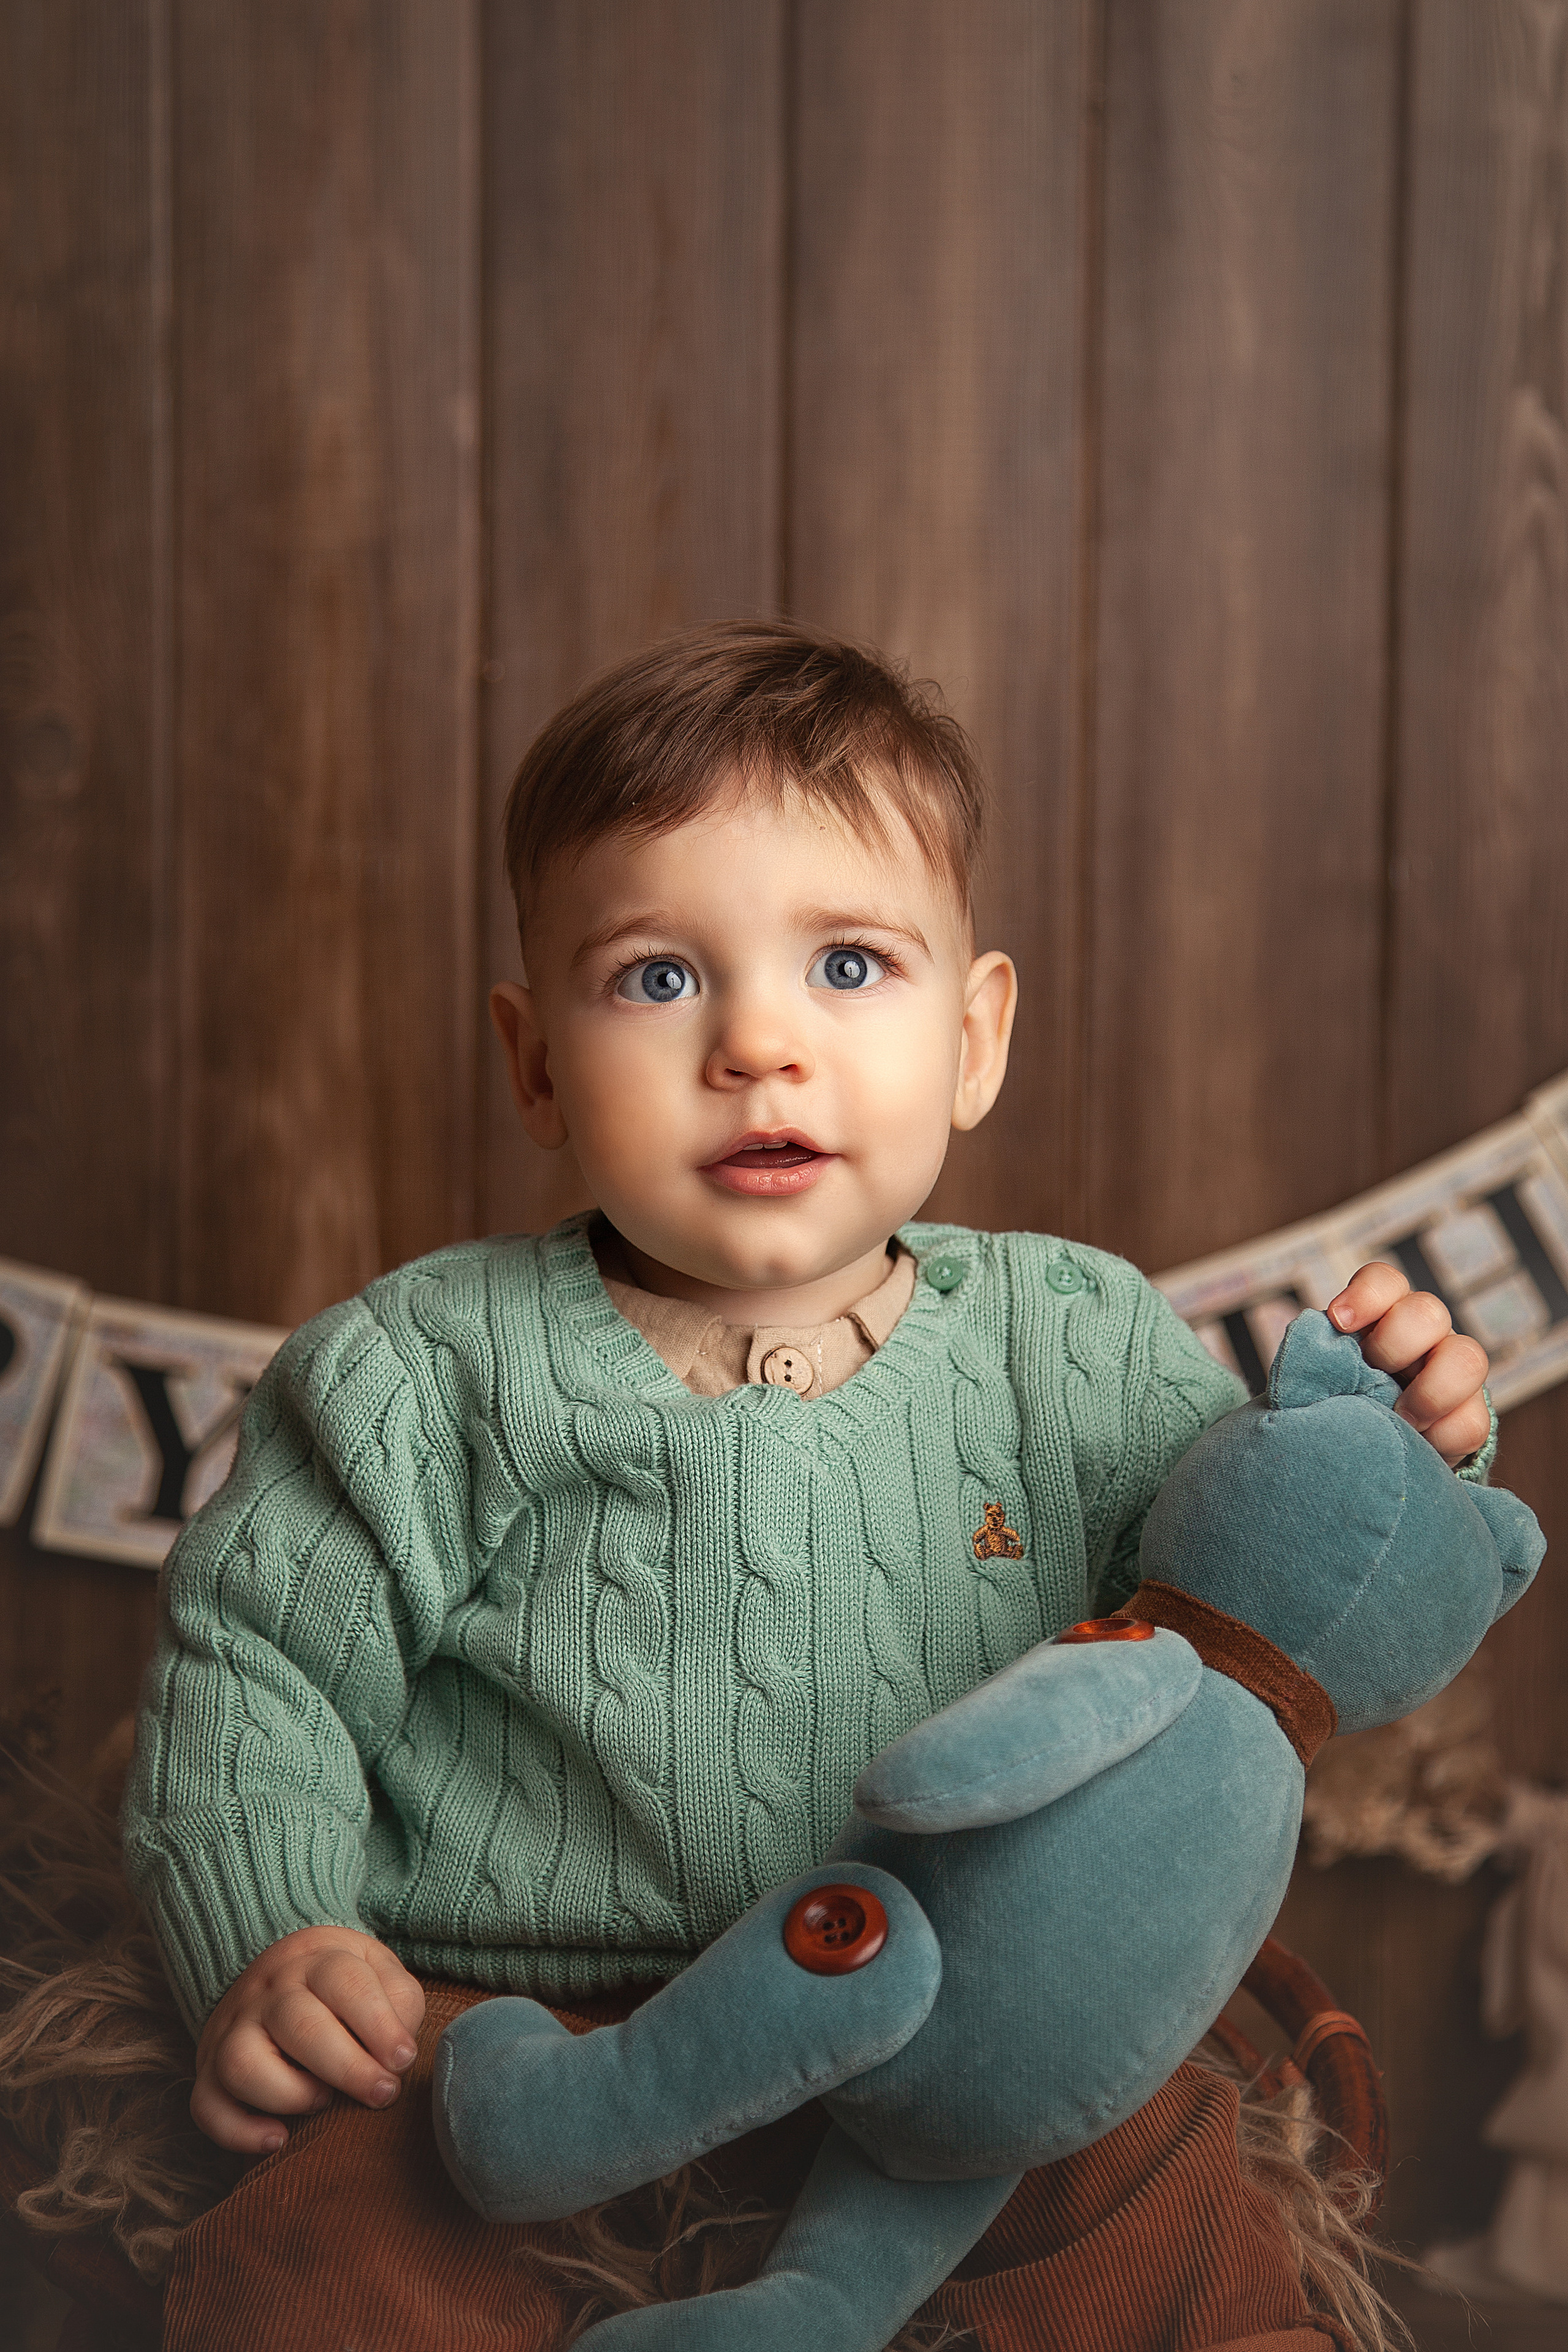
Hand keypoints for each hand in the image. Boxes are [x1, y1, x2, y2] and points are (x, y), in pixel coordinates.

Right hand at [191, 1924, 425, 2154]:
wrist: (278, 1972)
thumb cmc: (342, 1985)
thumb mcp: (378, 1971)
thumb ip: (399, 2003)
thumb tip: (398, 2055)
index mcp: (315, 1960)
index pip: (343, 1982)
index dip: (379, 2024)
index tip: (404, 2060)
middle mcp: (267, 1992)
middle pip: (298, 2024)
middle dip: (348, 2067)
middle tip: (384, 2093)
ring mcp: (232, 2030)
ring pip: (242, 2062)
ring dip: (289, 2093)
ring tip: (324, 2101)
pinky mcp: (208, 2070)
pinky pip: (206, 2106)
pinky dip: (238, 2131)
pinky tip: (277, 2139)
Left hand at [1326, 1263, 1489, 1467]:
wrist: (1364, 1456)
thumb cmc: (1335, 1407)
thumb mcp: (1320, 1383)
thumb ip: (1317, 1366)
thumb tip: (1307, 1359)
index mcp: (1382, 1317)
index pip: (1385, 1281)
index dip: (1367, 1294)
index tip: (1339, 1321)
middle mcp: (1424, 1336)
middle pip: (1428, 1312)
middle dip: (1396, 1343)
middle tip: (1372, 1374)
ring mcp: (1454, 1373)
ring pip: (1468, 1359)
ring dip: (1431, 1392)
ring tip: (1401, 1417)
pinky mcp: (1471, 1416)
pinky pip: (1473, 1421)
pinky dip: (1443, 1436)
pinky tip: (1419, 1446)